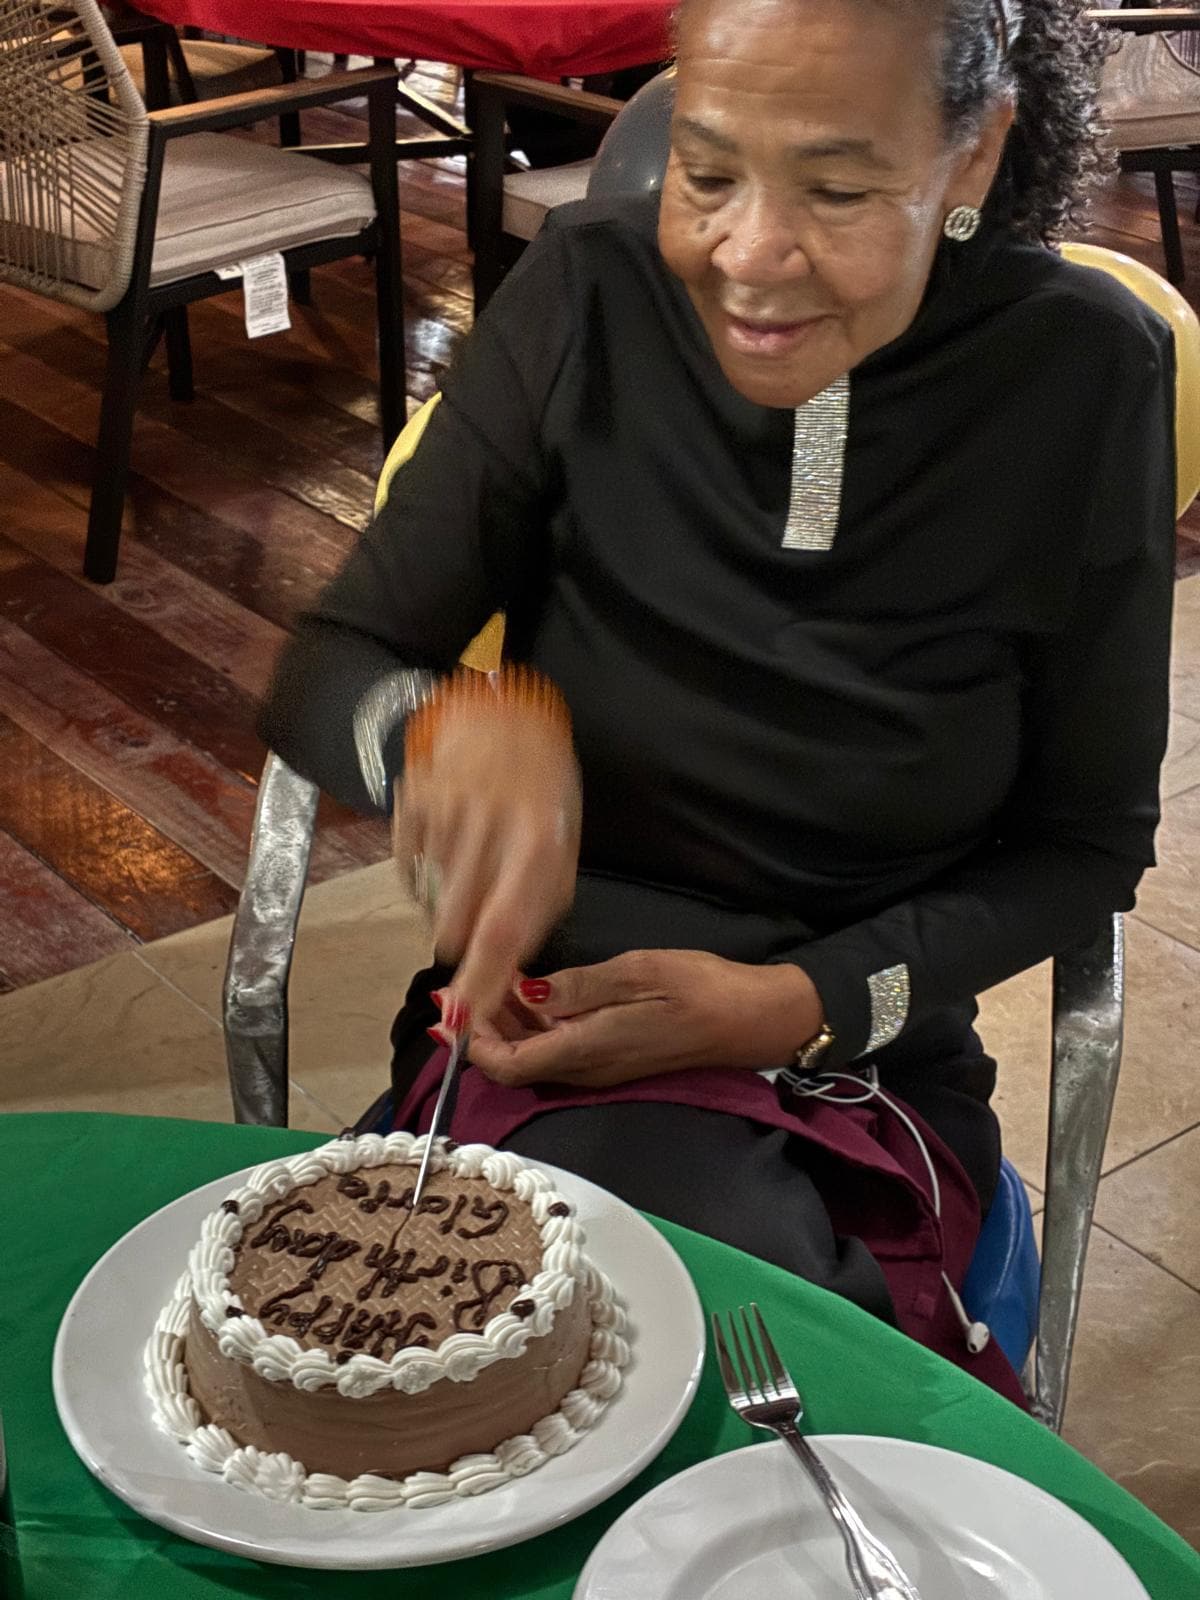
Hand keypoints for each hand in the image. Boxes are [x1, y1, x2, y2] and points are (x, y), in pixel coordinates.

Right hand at [393, 691, 580, 1028]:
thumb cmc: (538, 787)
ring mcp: (446, 811)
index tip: (467, 1023)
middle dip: (462, 949)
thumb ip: (539, 905)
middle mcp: (492, 826)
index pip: (505, 930)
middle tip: (473, 938)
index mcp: (540, 840)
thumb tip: (508, 968)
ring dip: (447, 910)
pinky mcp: (413, 802)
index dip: (482, 983)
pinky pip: (409, 872)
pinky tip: (450, 848)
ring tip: (471, 876)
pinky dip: (426, 878)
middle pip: (458, 925)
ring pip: (432, 902)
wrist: (500, 714)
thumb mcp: (560, 842)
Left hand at [466, 950, 824, 1088]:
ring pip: (534, 1056)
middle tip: (465, 984)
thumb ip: (577, 987)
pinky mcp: (613, 1058)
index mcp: (586, 1048)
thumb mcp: (637, 973)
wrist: (754, 1020)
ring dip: (508, 1025)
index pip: (508, 1063)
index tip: (453, 1006)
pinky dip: (535, 1024)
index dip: (471, 1041)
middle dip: (483, 1028)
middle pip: (514, 1062)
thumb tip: (524, 993)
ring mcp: (600, 1067)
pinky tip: (533, 990)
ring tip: (493, 979)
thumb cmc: (700, 989)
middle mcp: (586, 1068)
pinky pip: (557, 1049)